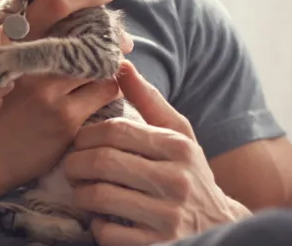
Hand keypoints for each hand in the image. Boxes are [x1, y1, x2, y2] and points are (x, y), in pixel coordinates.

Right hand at [0, 0, 122, 192]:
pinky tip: (101, 96)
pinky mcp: (66, 122)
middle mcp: (32, 64)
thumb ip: (8, 36)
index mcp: (11, 43)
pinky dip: (107, 94)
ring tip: (109, 71)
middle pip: (87, 37)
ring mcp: (50, 94)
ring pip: (101, 69)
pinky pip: (104, 99)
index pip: (54, 3)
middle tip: (122, 38)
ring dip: (109, 68)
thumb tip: (32, 6)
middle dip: (110, 35)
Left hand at [66, 62, 250, 244]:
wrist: (221, 227)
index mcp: (178, 148)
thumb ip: (148, 100)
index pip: (114, 131)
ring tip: (81, 189)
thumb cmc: (189, 174)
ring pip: (98, 196)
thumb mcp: (178, 135)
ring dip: (80, 193)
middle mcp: (176, 181)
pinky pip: (107, 231)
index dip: (85, 134)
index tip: (77, 141)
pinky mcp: (158, 245)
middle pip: (101, 162)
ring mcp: (168, 217)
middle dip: (74, 163)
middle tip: (70, 166)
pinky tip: (101, 218)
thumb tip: (121, 63)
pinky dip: (96, 224)